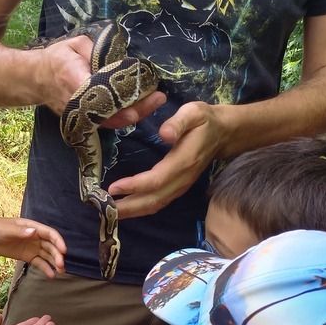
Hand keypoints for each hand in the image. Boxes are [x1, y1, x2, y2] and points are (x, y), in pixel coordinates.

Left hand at [0, 217, 65, 276]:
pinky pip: (39, 262)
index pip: (50, 234)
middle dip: (57, 255)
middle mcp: (36, 237)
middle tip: (61, 266)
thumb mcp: (7, 230)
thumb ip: (20, 232)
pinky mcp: (28, 256)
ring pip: (47, 255)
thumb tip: (34, 232)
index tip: (64, 251)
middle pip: (51, 246)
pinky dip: (45, 268)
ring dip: (54, 262)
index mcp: (33, 227)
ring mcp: (33, 247)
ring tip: (60, 272)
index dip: (58, 241)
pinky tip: (51, 275)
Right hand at [37, 35, 165, 126]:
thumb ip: (96, 50)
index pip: (98, 94)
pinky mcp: (82, 120)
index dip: (119, 101)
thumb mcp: (75, 44)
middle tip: (158, 98)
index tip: (141, 98)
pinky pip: (106, 122)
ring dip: (134, 113)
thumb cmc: (56, 58)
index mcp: (73, 78)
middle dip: (136, 109)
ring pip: (110, 122)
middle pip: (110, 114)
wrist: (36, 79)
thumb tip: (119, 56)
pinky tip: (141, 107)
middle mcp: (77, 102)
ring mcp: (79, 115)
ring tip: (155, 101)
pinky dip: (124, 116)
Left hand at [109, 101, 231, 218]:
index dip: (134, 186)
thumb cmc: (204, 120)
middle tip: (102, 208)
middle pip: (152, 200)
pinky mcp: (177, 189)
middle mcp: (181, 179)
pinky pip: (157, 203)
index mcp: (183, 162)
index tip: (113, 187)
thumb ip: (178, 122)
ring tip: (108, 211)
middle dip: (128, 207)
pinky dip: (139, 209)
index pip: (156, 180)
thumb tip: (164, 134)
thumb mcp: (194, 113)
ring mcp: (180, 187)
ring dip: (131, 211)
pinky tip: (124, 207)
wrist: (223, 134)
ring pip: (154, 205)